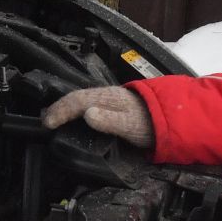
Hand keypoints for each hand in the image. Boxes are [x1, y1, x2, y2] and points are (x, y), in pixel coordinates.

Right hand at [41, 85, 155, 147]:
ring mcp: (111, 99)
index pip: (76, 101)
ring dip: (67, 109)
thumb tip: (87, 114)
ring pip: (82, 100)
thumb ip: (109, 121)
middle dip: (59, 108)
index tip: (47, 124)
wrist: (175, 116)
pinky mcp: (115, 105)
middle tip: (46, 121)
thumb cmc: (153, 122)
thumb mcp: (130, 124)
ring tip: (55, 120)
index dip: (60, 111)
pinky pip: (90, 104)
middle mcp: (106, 95)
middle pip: (76, 98)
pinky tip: (77, 118)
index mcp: (107, 98)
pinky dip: (78, 111)